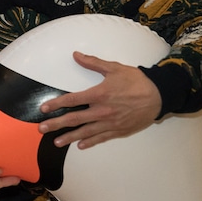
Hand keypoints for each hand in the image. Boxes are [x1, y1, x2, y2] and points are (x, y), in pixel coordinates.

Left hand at [38, 51, 161, 148]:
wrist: (159, 95)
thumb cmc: (136, 80)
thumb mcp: (114, 68)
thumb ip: (93, 62)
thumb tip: (76, 55)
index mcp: (99, 94)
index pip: (72, 100)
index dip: (56, 104)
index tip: (44, 108)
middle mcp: (102, 111)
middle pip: (75, 119)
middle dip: (56, 124)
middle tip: (41, 129)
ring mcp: (111, 122)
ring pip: (86, 132)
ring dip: (69, 137)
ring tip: (56, 142)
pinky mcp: (120, 130)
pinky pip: (102, 137)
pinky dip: (90, 142)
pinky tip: (80, 145)